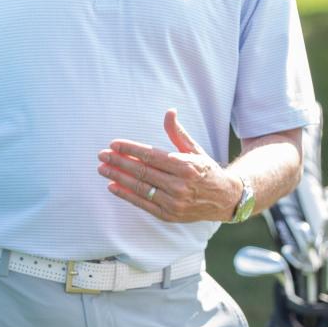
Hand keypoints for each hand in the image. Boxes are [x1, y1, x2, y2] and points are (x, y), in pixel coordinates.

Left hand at [97, 109, 240, 222]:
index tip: (113, 144)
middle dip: (119, 162)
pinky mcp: (170, 215)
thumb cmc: (205, 170)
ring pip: (140, 188)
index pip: (151, 155)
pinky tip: (113, 187)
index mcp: (186, 165)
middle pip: (142, 171)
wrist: (225, 199)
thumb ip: (177, 132)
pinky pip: (143, 204)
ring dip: (118, 178)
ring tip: (102, 169)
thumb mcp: (194, 149)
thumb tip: (169, 111)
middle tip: (101, 155)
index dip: (130, 149)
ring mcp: (174, 202)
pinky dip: (126, 196)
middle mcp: (180, 185)